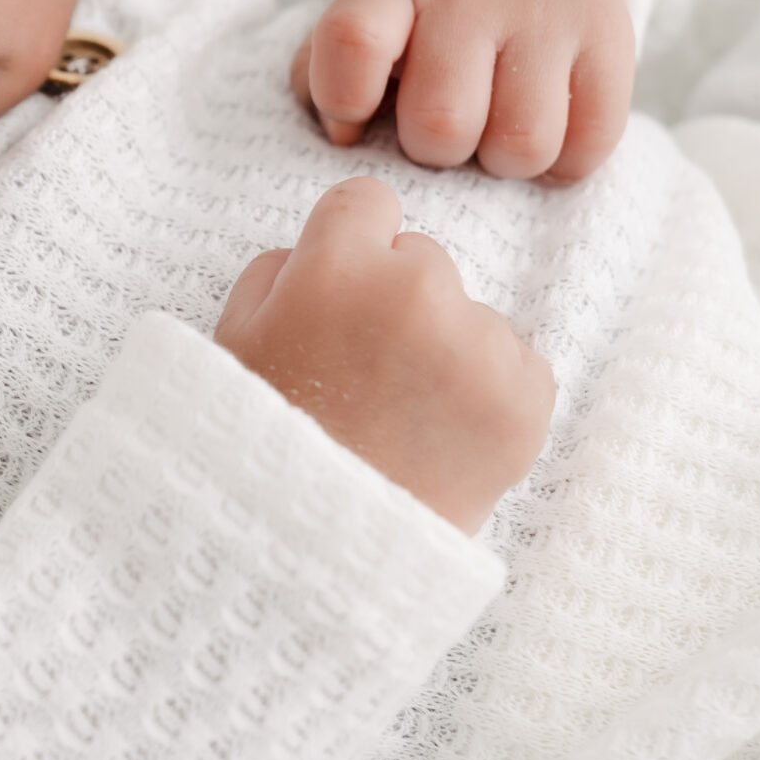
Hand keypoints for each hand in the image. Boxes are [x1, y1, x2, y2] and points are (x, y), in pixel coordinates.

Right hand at [214, 176, 554, 534]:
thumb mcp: (233, 339)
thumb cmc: (259, 445)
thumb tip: (335, 245)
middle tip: (365, 376)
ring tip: (402, 420)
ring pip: (471, 315)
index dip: (350, 249)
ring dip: (446, 350)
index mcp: (335, 266)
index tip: (342, 295)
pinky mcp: (526, 399)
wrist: (309, 556)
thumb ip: (280, 269)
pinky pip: (518, 364)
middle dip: (398, 302)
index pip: (367, 202)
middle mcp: (415, 289)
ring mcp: (477, 344)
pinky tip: (443, 437)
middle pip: (423, 259)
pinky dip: (489, 395)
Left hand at [291, 0, 633, 179]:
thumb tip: (346, 133)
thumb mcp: (362, 22)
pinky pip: (588, 146)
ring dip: (501, 162)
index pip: (352, 39)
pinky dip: (562, 161)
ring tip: (493, 131)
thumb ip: (326, 74)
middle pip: (442, 125)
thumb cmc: (419, 14)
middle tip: (439, 127)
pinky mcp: (611, 37)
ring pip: (522, 146)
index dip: (342, 98)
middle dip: (434, 150)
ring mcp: (547, 11)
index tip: (353, 117)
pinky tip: (544, 128)